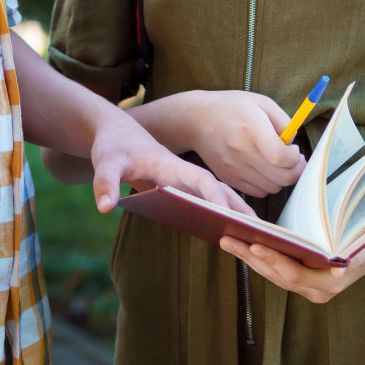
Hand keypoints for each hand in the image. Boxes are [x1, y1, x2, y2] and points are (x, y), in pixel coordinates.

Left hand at [89, 110, 253, 216]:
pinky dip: (219, 212)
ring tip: (254, 233)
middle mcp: (181, 173)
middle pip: (216, 188)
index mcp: (170, 165)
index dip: (216, 196)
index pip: (200, 180)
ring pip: (214, 194)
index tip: (231, 213)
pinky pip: (203, 200)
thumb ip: (105, 182)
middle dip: (238, 206)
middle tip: (259, 229)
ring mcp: (181, 180)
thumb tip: (105, 208)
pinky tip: (227, 230)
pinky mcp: (177, 186)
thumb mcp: (105, 162)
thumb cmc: (112, 144)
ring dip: (234, 210)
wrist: (115, 131)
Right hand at [144, 91, 305, 197]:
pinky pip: (258, 192)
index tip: (295, 150)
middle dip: (295, 171)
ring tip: (278, 164)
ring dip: (281, 179)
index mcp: (251, 128)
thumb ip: (284, 122)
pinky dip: (267, 185)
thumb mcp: (261, 102)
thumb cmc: (232, 107)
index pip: (280, 156)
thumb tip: (295, 144)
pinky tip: (264, 170)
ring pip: (272, 188)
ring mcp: (233, 168)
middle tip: (295, 160)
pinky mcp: (228, 178)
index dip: (295, 158)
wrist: (196, 119)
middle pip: (280, 177)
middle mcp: (241, 151)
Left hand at [219, 236, 363, 304]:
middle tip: (227, 239)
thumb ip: (349, 257)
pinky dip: (262, 258)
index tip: (254, 245)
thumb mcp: (363, 243)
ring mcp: (310, 289)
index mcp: (330, 283)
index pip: (294, 274)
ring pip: (274, 274)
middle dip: (250, 257)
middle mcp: (318, 292)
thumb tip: (338, 270)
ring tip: (228, 240)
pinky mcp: (305, 281)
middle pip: (277, 275)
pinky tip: (245, 245)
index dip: (273, 260)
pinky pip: (279, 271)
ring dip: (250, 258)